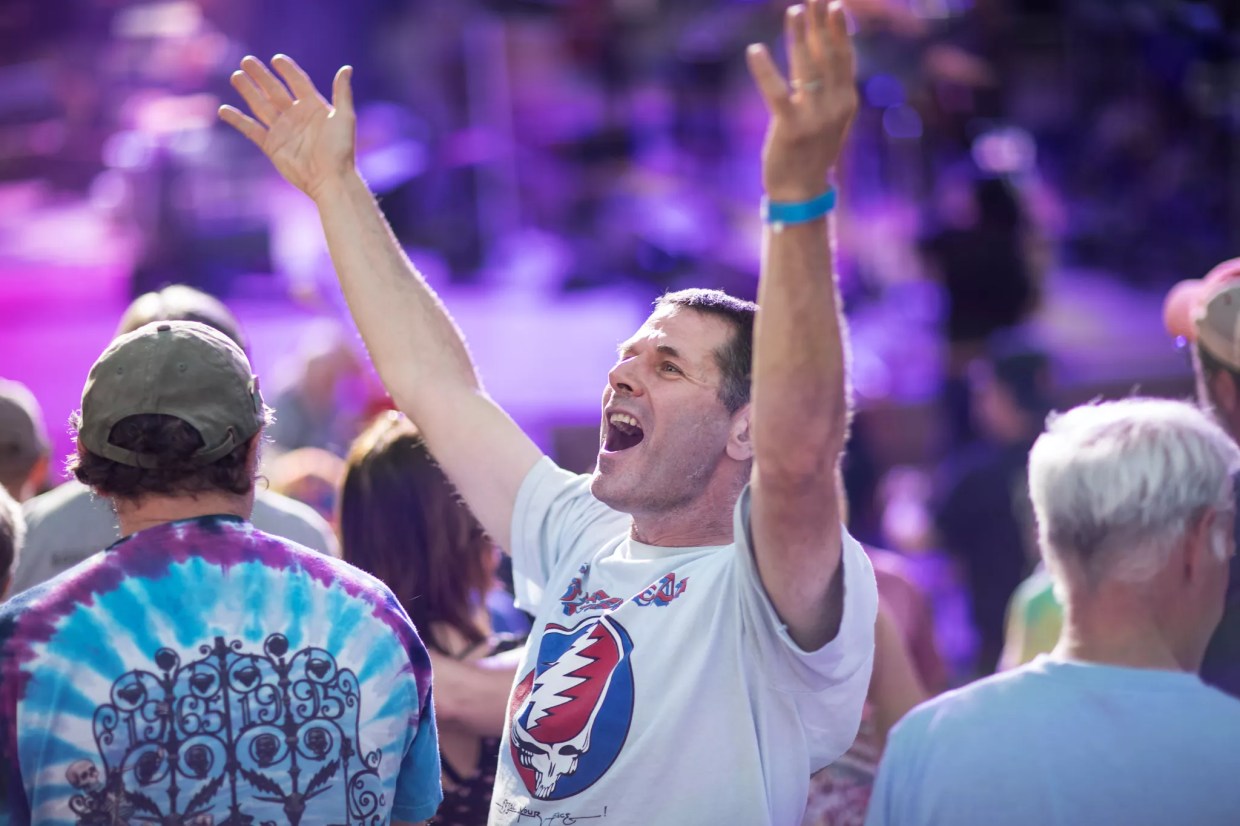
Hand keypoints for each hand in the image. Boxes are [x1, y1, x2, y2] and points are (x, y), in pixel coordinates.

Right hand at [219, 55, 356, 201]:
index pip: (297, 82)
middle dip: (261, 75)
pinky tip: (224, 110)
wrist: (330, 179)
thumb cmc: (340, 150)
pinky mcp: (271, 145)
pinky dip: (237, 120)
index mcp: (314, 107)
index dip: (287, 70)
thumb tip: (347, 68)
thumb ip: (342, 92)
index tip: (276, 59)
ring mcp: (282, 130)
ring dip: (248, 91)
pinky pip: (251, 130)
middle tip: (246, 60)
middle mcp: (296, 116)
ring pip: (261, 105)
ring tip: (236, 76)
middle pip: (274, 90)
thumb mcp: (344, 117)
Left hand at [746, 0, 857, 201]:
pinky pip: (777, 92)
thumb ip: (822, 88)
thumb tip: (812, 51)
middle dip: (822, 24)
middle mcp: (835, 106)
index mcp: (846, 102)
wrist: (801, 191)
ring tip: (793, 11)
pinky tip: (754, 49)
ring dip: (799, 37)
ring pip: (807, 68)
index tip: (834, 4)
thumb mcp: (824, 118)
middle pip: (829, 56)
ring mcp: (815, 118)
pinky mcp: (791, 128)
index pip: (844, 58)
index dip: (839, 30)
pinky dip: (765, 70)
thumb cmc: (809, 152)